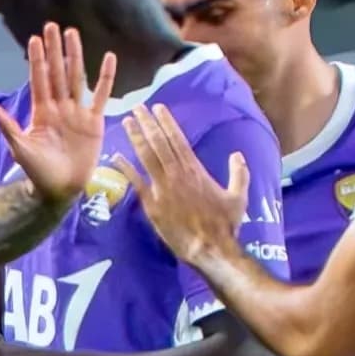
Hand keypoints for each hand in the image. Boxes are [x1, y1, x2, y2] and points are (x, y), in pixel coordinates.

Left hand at [0, 23, 116, 206]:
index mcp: (42, 112)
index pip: (39, 80)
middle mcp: (60, 107)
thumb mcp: (21, 149)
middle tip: (52, 25)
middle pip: (57, 73)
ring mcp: (78, 113)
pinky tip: (110, 58)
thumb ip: (9, 128)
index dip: (38, 60)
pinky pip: (102, 96)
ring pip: (77, 78)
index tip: (35, 39)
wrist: (61, 189)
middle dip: (55, 50)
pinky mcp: (94, 122)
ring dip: (75, 56)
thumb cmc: (38, 172)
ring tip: (73, 34)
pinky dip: (106, 78)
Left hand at [116, 103, 250, 269]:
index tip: (158, 108)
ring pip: (146, 157)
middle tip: (138, 107)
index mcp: (195, 170)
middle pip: (159, 143)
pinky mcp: (152, 204)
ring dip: (136, 138)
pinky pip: (137, 182)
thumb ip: (239, 173)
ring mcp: (162, 188)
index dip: (166, 122)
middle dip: (148, 123)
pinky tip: (116, 156)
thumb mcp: (239, 196)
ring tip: (127, 122)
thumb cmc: (225, 224)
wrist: (209, 248)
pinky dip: (125, 168)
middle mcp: (176, 174)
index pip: (177, 139)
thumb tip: (237, 154)